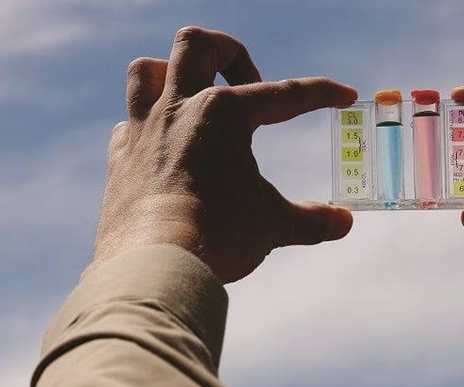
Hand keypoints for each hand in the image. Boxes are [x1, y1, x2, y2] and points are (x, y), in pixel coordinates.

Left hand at [90, 26, 356, 282]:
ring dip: (172, 74)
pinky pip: (128, 125)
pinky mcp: (120, 160)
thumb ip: (311, 220)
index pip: (283, 95)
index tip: (344, 95)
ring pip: (147, 70)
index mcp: (222, 113)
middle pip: (198, 45)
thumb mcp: (273, 225)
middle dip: (228, 53)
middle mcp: (178, 109)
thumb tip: (344, 223)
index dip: (321, 94)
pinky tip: (165, 150)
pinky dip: (147, 129)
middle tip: (248, 85)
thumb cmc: (218, 237)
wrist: (154, 264)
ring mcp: (144, 131)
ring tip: (194, 99)